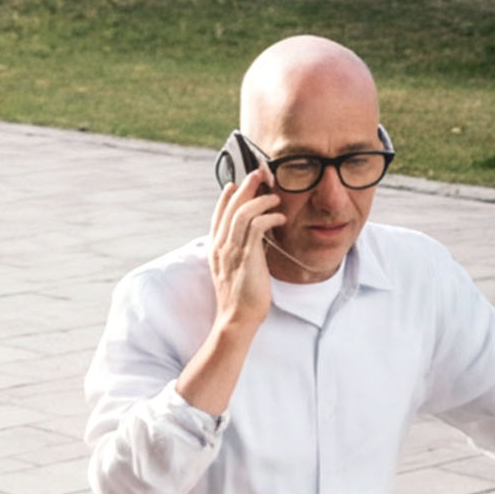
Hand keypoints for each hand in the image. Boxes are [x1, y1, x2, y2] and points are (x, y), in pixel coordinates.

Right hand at [205, 179, 287, 342]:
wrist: (237, 319)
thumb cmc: (241, 298)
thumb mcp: (235, 270)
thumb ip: (240, 251)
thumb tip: (255, 238)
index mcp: (215, 248)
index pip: (218, 214)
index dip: (227, 197)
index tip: (237, 184)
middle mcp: (220, 246)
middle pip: (230, 206)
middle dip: (246, 187)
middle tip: (259, 174)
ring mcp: (231, 250)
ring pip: (243, 212)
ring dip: (260, 199)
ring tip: (274, 197)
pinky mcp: (246, 256)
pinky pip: (256, 226)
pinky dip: (269, 216)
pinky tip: (279, 217)